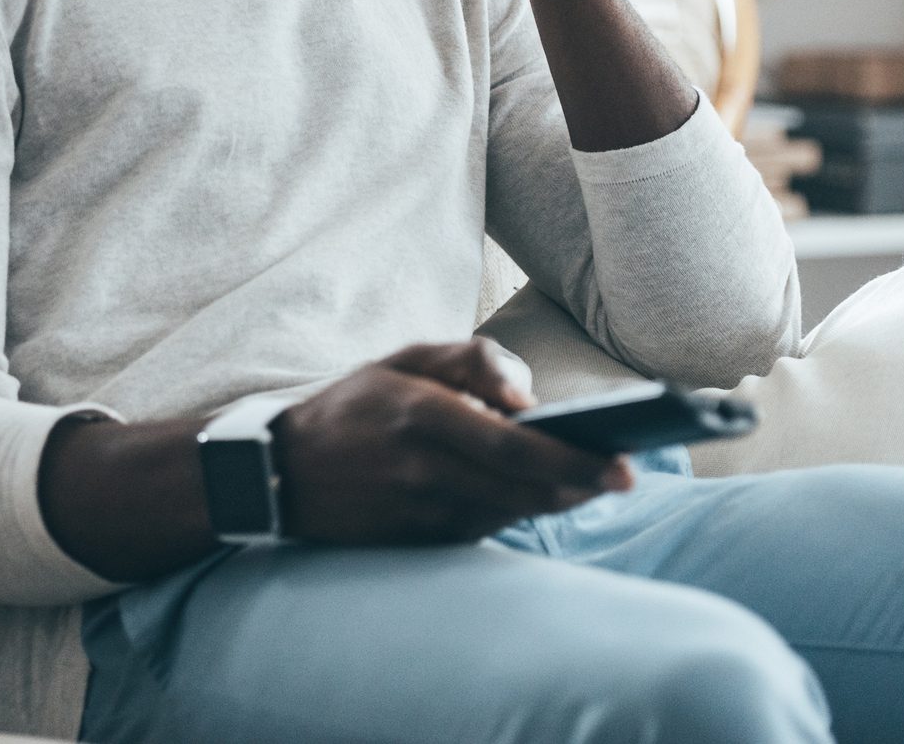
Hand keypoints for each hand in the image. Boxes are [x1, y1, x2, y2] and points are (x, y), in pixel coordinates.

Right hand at [271, 339, 632, 544]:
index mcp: (422, 414)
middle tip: (622, 478)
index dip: (573, 459)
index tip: (622, 463)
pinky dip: (513, 514)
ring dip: (554, 501)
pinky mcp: (419, 544)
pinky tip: (531, 496)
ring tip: (587, 481)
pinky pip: (484, 530)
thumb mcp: (403, 359)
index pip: (514, 446)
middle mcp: (423, 469)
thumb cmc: (354, 407)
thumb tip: (528, 396)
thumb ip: (471, 360)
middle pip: (524, 489)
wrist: (281, 474)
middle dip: (581, 486)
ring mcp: (420, 514)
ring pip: (511, 514)